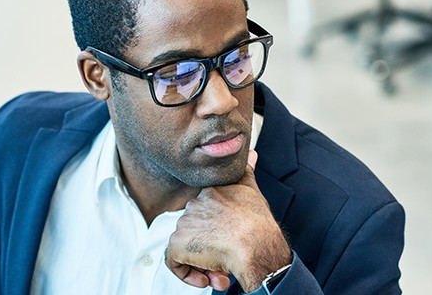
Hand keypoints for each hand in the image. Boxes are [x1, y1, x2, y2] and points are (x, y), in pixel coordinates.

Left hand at [165, 150, 291, 291]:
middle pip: (198, 231)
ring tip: (222, 271)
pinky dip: (187, 273)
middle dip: (212, 247)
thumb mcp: (253, 190)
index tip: (231, 239)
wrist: (256, 244)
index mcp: (210, 192)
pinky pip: (174, 261)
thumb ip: (247, 171)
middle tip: (228, 260)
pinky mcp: (178, 243)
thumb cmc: (258, 223)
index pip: (206, 213)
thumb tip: (251, 154)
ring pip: (187, 246)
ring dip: (204, 262)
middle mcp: (194, 205)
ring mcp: (185, 223)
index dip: (218, 230)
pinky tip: (207, 277)